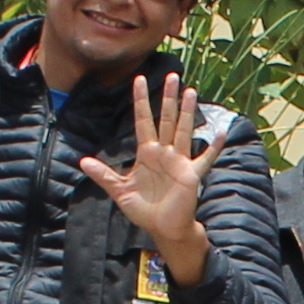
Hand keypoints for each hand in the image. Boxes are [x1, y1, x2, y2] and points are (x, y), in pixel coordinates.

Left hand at [77, 73, 216, 282]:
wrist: (163, 228)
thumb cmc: (144, 209)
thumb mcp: (120, 191)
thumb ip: (104, 175)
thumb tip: (83, 162)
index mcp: (147, 153)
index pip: (143, 121)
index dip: (141, 101)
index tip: (139, 79)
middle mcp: (164, 152)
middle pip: (166, 119)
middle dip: (168, 98)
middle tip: (172, 75)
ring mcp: (179, 161)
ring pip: (183, 131)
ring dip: (186, 112)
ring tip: (190, 91)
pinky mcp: (191, 175)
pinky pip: (204, 159)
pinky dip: (213, 147)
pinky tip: (221, 133)